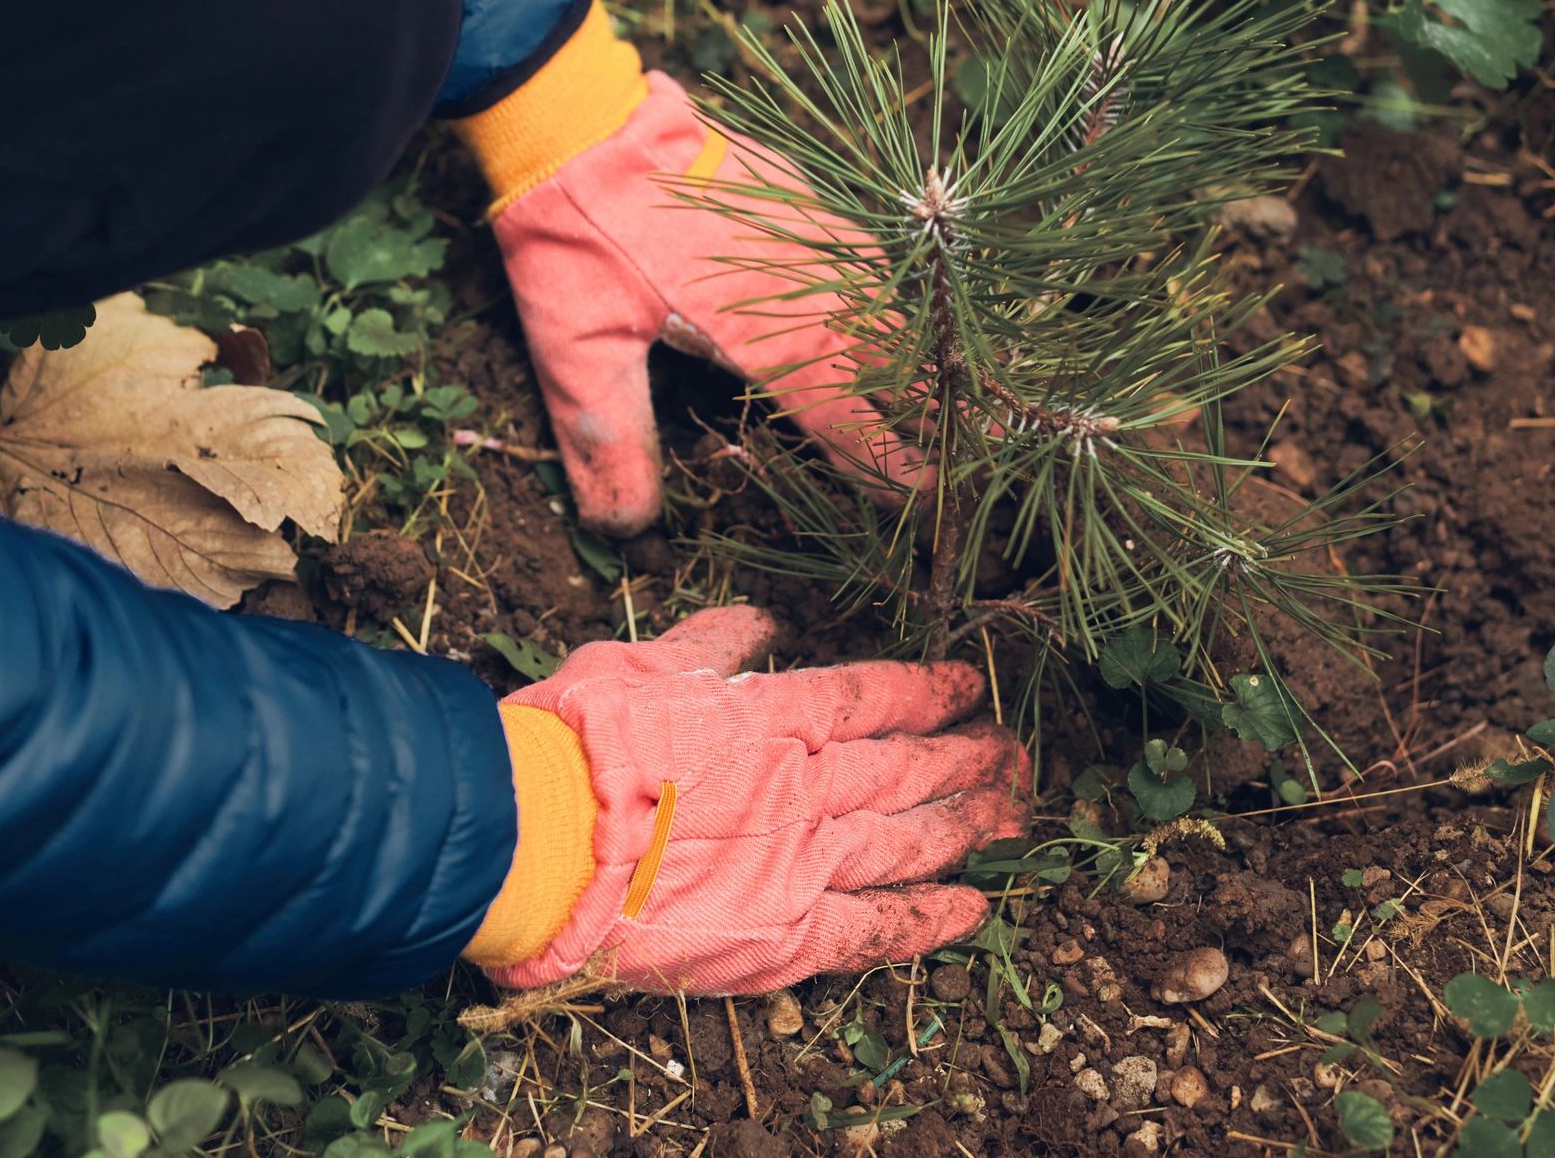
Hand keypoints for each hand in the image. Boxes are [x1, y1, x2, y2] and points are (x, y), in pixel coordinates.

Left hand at [458, 4, 918, 533]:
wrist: (587, 118)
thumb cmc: (579, 234)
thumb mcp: (578, 345)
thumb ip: (609, 436)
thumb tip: (625, 528)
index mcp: (770, 336)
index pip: (852, 421)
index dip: (891, 466)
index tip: (929, 501)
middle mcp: (814, 288)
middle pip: (896, 364)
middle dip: (935, 412)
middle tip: (977, 447)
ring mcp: (816, 236)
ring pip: (890, 310)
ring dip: (916, 354)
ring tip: (951, 392)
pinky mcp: (805, 201)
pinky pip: (867, 264)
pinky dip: (886, 302)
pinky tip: (881, 315)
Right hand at [480, 606, 1028, 994]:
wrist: (536, 840)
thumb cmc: (575, 741)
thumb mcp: (639, 661)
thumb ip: (709, 640)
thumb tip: (759, 620)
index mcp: (770, 715)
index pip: (874, 696)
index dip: (929, 689)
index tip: (969, 684)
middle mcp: (805, 783)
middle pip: (909, 765)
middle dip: (968, 755)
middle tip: (1018, 752)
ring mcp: (803, 860)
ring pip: (911, 838)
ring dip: (969, 822)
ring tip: (1016, 811)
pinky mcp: (785, 934)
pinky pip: (876, 928)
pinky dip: (929, 920)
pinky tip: (976, 911)